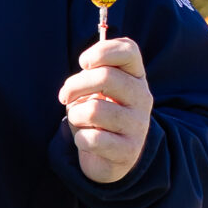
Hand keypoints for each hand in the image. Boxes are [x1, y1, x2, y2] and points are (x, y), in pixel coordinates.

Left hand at [62, 37, 153, 183]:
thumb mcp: (96, 89)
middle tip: (65, 96)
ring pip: (93, 109)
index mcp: (136, 77)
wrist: (111, 157)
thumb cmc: (98, 114)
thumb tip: (87, 66)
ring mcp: (138, 125)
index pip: (129, 50)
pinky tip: (87, 141)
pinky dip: (80, 139)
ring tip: (79, 120)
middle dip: (74, 85)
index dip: (101, 51)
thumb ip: (93, 73)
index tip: (83, 63)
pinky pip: (92, 139)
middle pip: (106, 77)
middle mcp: (142, 98)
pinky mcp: (128, 150)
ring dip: (75, 115)